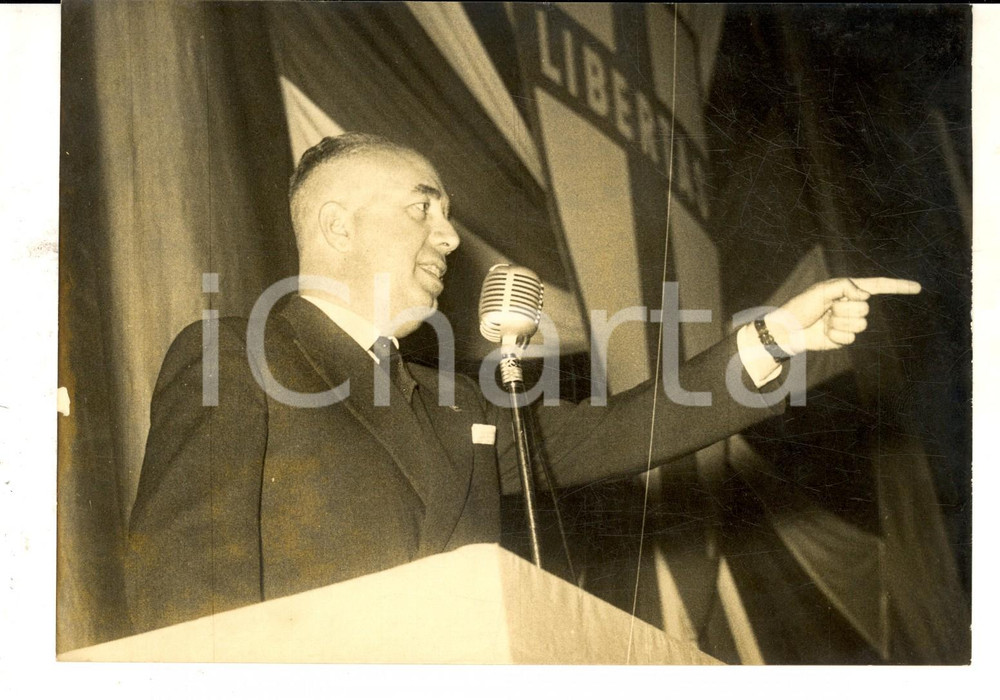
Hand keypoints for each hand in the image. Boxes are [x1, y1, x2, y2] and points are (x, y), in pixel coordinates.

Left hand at [764, 277, 921, 354]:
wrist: (789, 330)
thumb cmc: (801, 306)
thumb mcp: (821, 289)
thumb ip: (845, 286)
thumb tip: (865, 295)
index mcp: (848, 290)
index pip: (878, 286)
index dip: (898, 287)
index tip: (917, 288)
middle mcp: (851, 305)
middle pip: (865, 308)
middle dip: (844, 309)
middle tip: (827, 309)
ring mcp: (848, 323)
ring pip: (859, 325)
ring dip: (839, 323)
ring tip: (825, 321)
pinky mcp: (843, 339)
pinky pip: (850, 339)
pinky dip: (835, 336)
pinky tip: (824, 333)